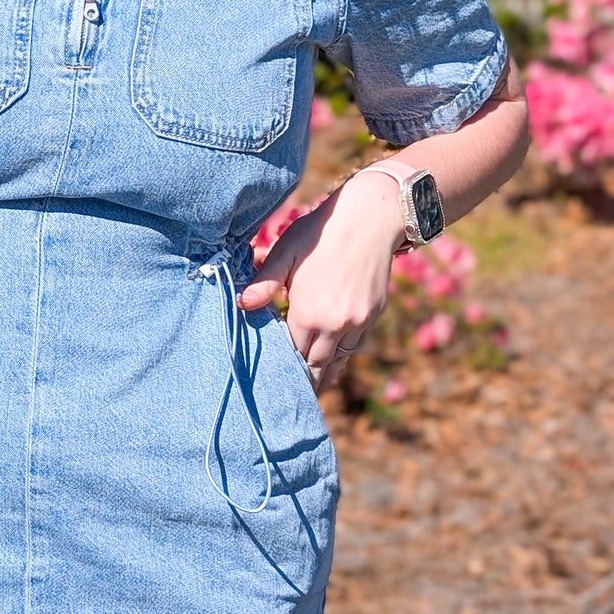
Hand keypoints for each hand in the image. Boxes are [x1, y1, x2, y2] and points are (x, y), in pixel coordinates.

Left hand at [238, 175, 405, 391]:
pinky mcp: (373, 315)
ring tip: (313, 389)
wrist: (370, 218)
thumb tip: (241, 305)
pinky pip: (354, 345)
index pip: (291, 354)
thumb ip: (265, 283)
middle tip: (290, 395)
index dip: (282, 365)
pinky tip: (332, 359)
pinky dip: (342, 354)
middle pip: (315, 365)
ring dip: (324, 373)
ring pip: (337, 360)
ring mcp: (357, 322)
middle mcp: (334, 325)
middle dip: (303, 379)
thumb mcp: (286, 253)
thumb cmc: (320, 233)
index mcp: (308, 313)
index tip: (272, 378)